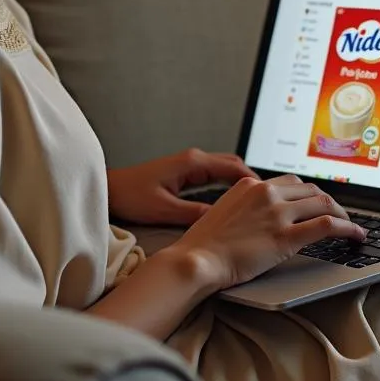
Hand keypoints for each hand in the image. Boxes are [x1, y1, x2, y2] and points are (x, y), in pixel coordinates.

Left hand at [107, 148, 256, 225]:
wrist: (110, 190)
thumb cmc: (132, 196)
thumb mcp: (166, 210)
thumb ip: (196, 214)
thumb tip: (223, 220)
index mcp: (192, 163)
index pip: (232, 167)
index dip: (253, 180)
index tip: (269, 194)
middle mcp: (193, 159)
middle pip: (232, 164)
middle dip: (250, 180)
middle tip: (266, 199)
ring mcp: (188, 165)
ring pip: (223, 168)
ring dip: (239, 181)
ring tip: (255, 201)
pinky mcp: (183, 173)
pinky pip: (213, 175)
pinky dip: (226, 184)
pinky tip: (232, 200)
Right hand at [168, 174, 367, 290]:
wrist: (197, 259)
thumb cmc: (205, 244)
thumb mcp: (224, 211)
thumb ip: (245, 206)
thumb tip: (262, 214)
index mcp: (251, 185)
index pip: (291, 182)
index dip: (309, 194)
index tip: (318, 203)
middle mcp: (266, 193)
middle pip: (310, 189)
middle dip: (330, 202)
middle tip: (339, 215)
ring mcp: (277, 213)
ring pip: (323, 203)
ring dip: (343, 214)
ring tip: (351, 227)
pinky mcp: (285, 236)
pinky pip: (327, 225)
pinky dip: (348, 228)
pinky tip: (357, 236)